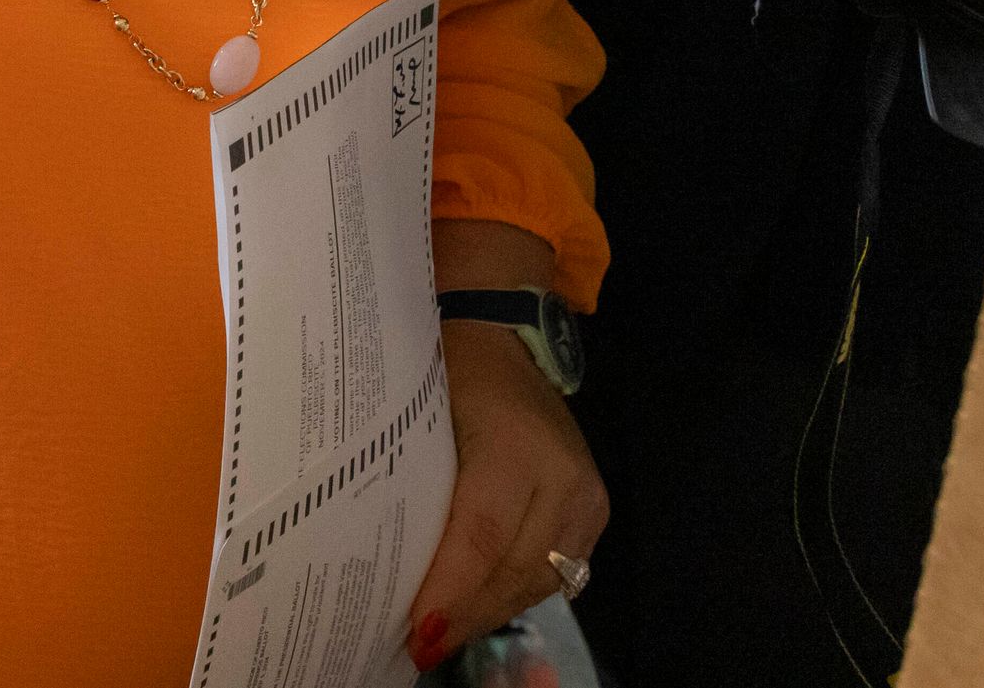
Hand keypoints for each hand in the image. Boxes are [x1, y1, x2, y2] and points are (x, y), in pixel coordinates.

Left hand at [403, 325, 610, 668]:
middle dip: (467, 613)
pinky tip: (480, 606)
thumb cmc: (451, 374)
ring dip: (491, 610)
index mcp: (515, 445)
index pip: (482, 537)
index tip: (417, 632)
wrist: (504, 337)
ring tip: (445, 633)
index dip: (451, 591)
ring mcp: (587, 496)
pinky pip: (556, 571)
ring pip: (539, 578)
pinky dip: (515, 591)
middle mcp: (563, 475)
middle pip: (514, 568)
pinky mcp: (595, 510)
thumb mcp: (423, 421)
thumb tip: (387, 568)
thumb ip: (418, 492)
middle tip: (421, 645)